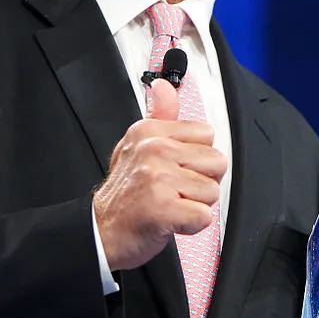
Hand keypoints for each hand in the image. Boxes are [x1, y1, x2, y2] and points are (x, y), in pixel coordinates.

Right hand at [93, 78, 226, 270]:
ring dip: (195, 204)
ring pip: (212, 191)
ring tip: (171, 203)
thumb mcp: (136, 144)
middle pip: (216, 163)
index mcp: (150, 131)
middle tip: (174, 190)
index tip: (176, 167)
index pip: (206, 135)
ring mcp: (158, 178)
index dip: (196, 157)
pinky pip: (204, 216)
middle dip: (201, 181)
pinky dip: (191, 225)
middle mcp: (154, 150)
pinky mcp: (163, 208)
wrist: (102, 230)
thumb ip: (159, 115)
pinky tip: (171, 220)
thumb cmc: (124, 192)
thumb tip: (164, 87)